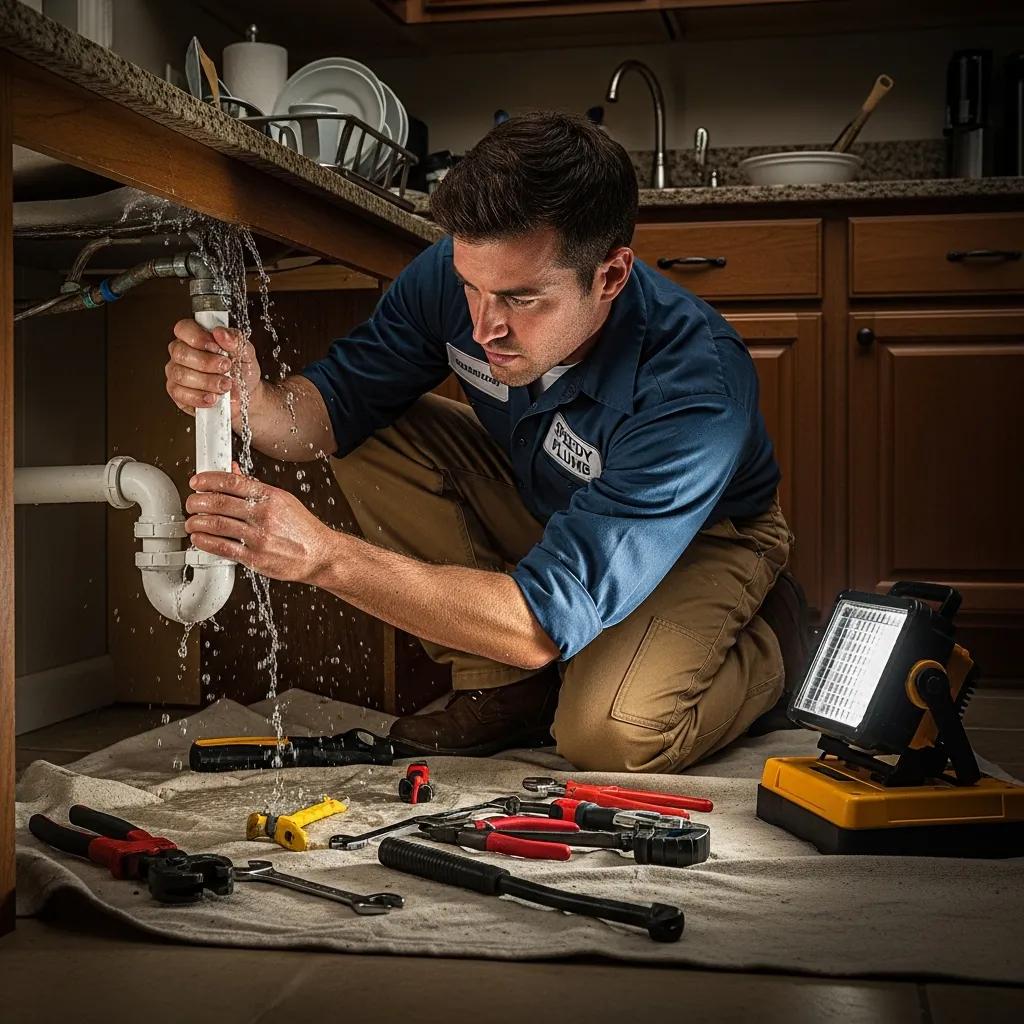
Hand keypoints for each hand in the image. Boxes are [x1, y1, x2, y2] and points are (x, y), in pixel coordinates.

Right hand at [165, 318, 262, 428]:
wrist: (247, 396)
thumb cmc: (242, 371)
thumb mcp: (246, 353)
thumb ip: (236, 340)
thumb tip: (221, 333)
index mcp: (195, 337)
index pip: (183, 328)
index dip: (198, 337)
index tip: (216, 347)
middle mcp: (182, 353)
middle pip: (181, 353)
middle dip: (206, 363)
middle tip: (226, 368)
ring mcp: (176, 373)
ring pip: (180, 374)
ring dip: (206, 381)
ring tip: (225, 385)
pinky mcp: (177, 394)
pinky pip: (180, 394)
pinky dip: (199, 397)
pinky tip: (213, 398)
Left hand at [185, 463, 333, 583]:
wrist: (320, 555)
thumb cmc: (302, 528)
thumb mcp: (282, 500)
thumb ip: (255, 487)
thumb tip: (233, 472)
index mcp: (270, 496)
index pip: (231, 482)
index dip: (207, 480)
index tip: (196, 482)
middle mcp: (264, 515)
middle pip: (217, 502)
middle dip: (196, 502)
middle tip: (191, 503)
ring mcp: (258, 537)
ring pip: (215, 524)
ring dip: (195, 522)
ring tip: (191, 522)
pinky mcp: (255, 558)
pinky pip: (222, 547)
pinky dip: (204, 541)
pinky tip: (199, 538)